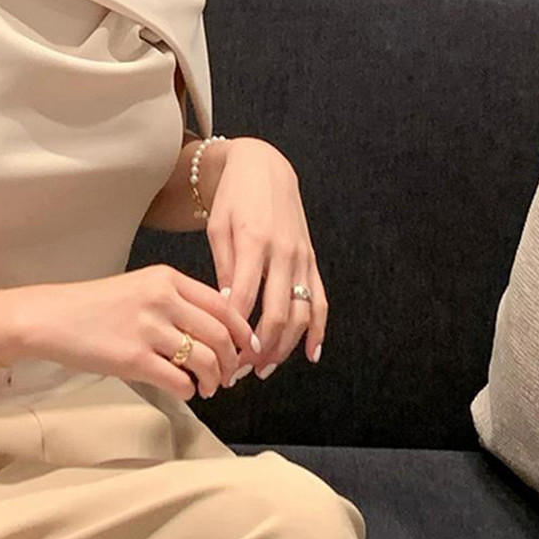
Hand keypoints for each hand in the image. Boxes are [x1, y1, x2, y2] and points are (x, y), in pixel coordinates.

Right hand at [16, 265, 256, 401]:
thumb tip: (213, 330)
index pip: (223, 305)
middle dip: (232, 361)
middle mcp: (162, 299)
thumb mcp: (139, 287)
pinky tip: (184, 391)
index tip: (246, 348)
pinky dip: (189, 391)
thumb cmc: (91, 306)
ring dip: (213, 380)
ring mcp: (148, 330)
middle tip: (229, 375)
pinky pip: (180, 381)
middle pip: (221, 335)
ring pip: (206, 361)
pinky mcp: (134, 359)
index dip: (241, 331)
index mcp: (166, 278)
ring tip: (207, 387)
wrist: (50, 318)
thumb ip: (174, 301)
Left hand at [205, 137, 327, 384]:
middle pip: (278, 314)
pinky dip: (319, 330)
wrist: (265, 167)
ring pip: (302, 313)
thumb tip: (226, 309)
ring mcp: (302, 257)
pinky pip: (320, 300)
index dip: (234, 332)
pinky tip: (311, 354)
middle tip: (239, 372)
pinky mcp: (312, 259)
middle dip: (259, 349)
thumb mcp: (218, 227)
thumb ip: (224, 267)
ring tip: (264, 368)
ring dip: (285, 346)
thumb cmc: (233, 198)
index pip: (244, 299)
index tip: (220, 354)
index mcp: (255, 243)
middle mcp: (284, 253)